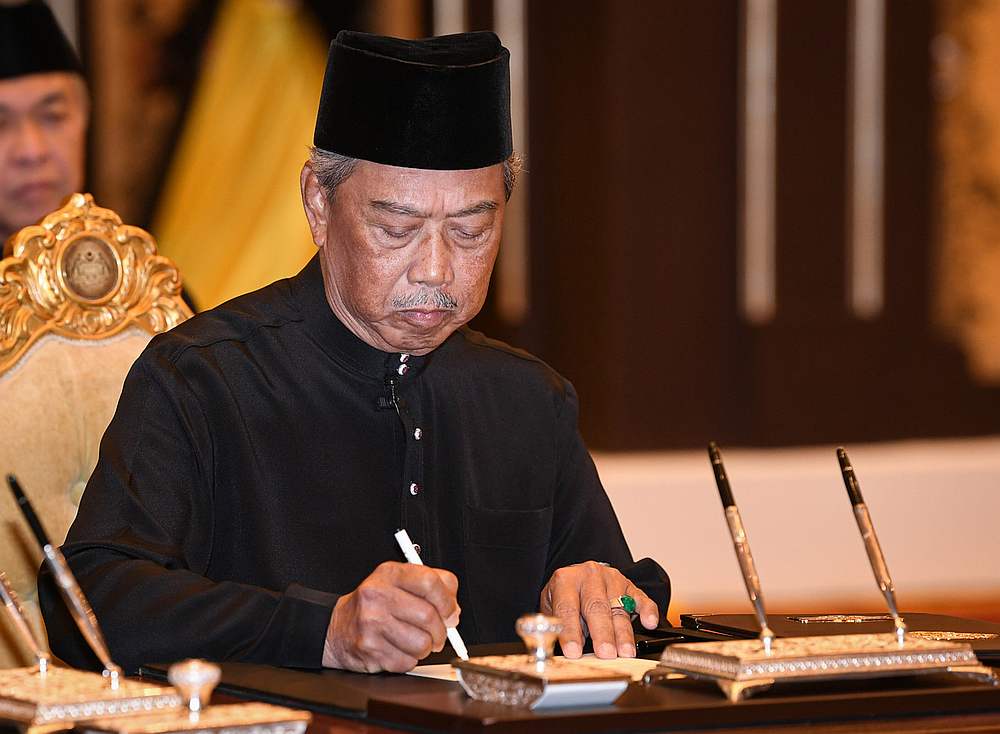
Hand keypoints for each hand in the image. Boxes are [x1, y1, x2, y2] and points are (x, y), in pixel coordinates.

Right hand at [322, 561, 459, 672]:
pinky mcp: (370, 650)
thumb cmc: (374, 606)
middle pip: (429, 616)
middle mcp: (377, 596)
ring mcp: (371, 624)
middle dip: (440, 631)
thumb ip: (432, 587)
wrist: (336, 629)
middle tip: (437, 634)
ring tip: (415, 641)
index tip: (450, 611)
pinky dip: (409, 659)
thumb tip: (454, 612)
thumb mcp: (399, 583)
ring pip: (421, 643)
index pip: (430, 582)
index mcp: (389, 573)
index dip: (447, 600)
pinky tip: (398, 649)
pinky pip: (408, 661)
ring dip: (426, 648)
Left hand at [540, 561, 658, 658]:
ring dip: (623, 632)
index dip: (570, 631)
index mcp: (566, 580)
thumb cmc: (566, 595)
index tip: (574, 651)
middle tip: (605, 653)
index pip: (567, 608)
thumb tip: (559, 650)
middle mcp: (590, 576)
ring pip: (619, 607)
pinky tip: (648, 622)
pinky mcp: (629, 585)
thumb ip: (556, 625)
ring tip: (625, 651)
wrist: (580, 576)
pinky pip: (641, 598)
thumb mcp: (551, 606)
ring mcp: (612, 579)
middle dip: (602, 633)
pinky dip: (647, 611)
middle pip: (596, 607)